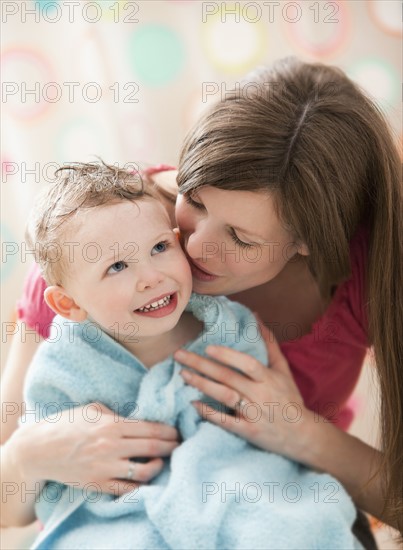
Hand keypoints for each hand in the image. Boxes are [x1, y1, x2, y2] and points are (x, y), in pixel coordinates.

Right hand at [13, 403, 178, 495]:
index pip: (150, 428)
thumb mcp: (92, 409)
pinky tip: (145, 477)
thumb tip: (135, 418)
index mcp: (112, 425)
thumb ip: (115, 413)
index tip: (177, 431)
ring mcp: (105, 468)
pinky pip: (126, 488)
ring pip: (144, 471)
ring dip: (159, 466)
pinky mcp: (98, 484)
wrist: (38, 449)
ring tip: (163, 462)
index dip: (169, 431)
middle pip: (152, 447)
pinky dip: (140, 484)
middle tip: (180, 445)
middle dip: (171, 446)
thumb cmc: (65, 424)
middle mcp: (111, 446)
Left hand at [174, 319, 313, 461]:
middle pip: (228, 378)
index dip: (228, 356)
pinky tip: (193, 403)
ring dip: (202, 385)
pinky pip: (226, 421)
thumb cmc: (289, 398)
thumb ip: (269, 343)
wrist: (302, 435)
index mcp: (269, 378)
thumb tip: (255, 316)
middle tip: (179, 356)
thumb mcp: (282, 369)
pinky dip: (209, 413)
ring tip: (183, 375)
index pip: (247, 364)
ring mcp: (254, 414)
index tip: (208, 348)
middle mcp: (260, 394)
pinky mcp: (248, 431)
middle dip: (202, 366)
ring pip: (224, 397)